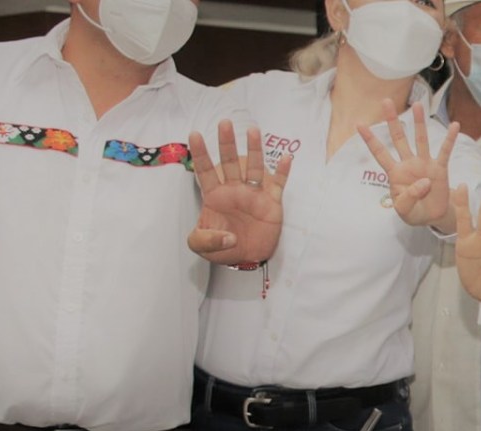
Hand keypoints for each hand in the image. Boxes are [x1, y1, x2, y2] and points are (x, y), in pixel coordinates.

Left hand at [188, 121, 291, 265]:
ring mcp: (254, 194)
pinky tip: (286, 159)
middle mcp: (234, 190)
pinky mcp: (272, 203)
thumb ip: (204, 240)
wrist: (248, 258)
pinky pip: (278, 185)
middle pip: (230, 162)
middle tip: (224, 123)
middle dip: (226, 143)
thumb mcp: (202, 247)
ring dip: (254, 149)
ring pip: (254, 167)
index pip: (205, 171)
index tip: (194, 134)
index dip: (200, 153)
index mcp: (214, 195)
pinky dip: (283, 172)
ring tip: (253, 130)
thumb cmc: (223, 247)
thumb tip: (228, 236)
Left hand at [357, 99, 460, 229]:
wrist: (432, 216)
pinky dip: (450, 138)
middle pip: (399, 138)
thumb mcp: (404, 210)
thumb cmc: (414, 211)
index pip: (380, 153)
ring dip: (419, 122)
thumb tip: (424, 182)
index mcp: (395, 173)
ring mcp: (424, 163)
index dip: (370, 140)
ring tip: (418, 105)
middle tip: (386, 101)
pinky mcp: (440, 168)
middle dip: (392, 121)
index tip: (359, 124)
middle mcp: (408, 163)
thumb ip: (409, 197)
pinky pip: (445, 151)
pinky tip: (454, 125)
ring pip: (421, 139)